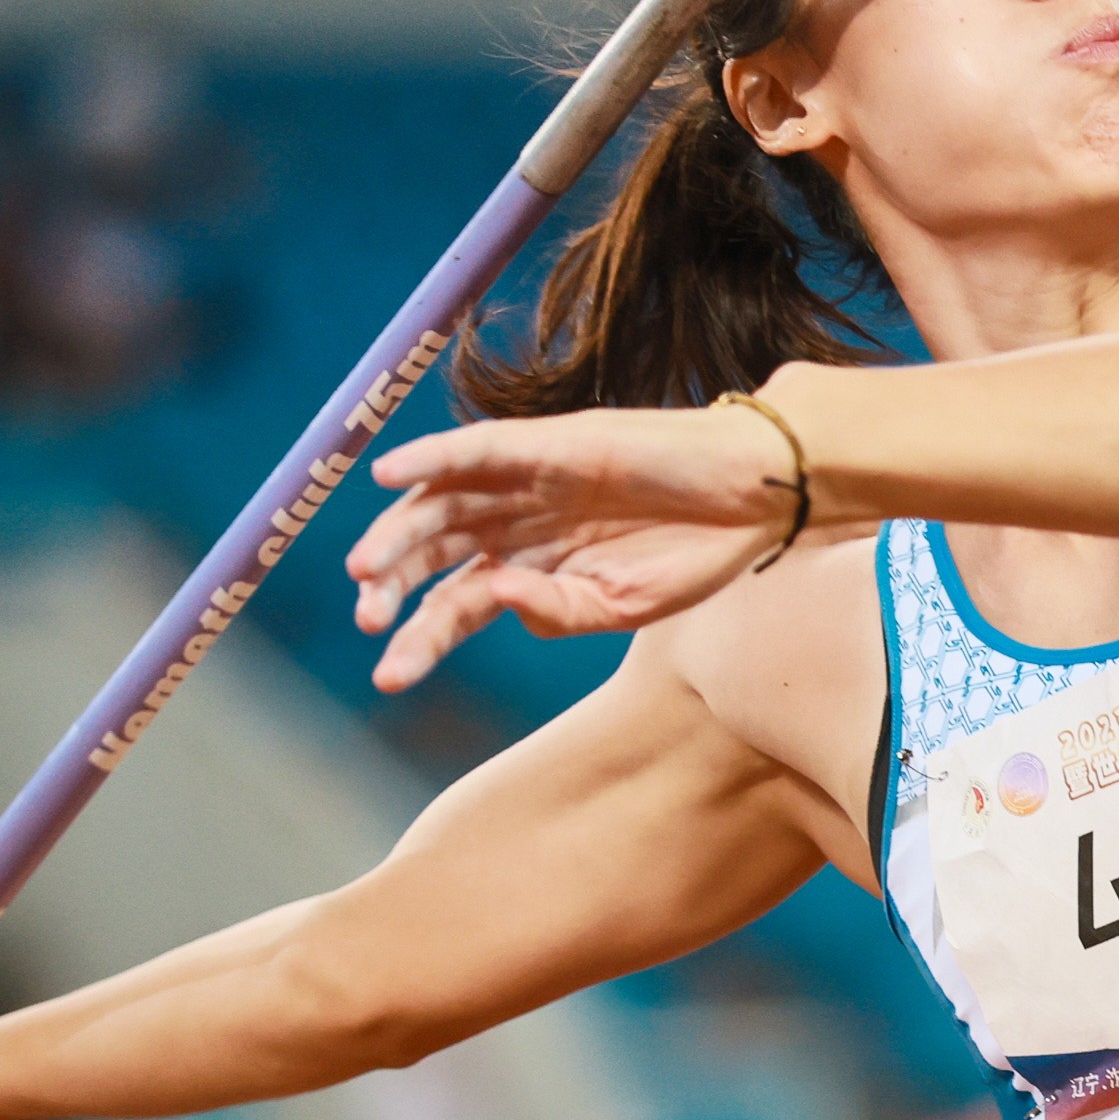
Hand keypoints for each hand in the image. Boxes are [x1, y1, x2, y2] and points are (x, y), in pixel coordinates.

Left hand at [345, 399, 797, 691]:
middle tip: (369, 621)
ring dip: (397, 533)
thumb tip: (493, 596)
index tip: (390, 676)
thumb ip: (556, 611)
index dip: (417, 636)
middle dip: (391, 587)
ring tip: (366, 570)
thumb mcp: (621, 606)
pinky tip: (388, 475)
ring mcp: (525, 480)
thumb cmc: (694, 554)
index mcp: (528, 569)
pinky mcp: (546, 443)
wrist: (752, 496)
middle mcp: (514, 523)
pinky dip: (429, 456)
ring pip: (440, 503)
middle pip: (430, 552)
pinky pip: (474, 449)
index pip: (452, 603)